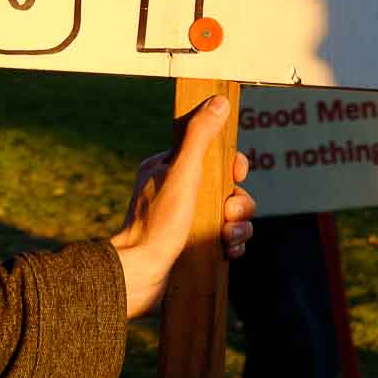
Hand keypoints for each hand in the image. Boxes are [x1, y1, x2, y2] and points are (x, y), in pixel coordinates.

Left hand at [108, 95, 256, 319]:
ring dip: (239, 226)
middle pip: (226, 187)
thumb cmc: (158, 223)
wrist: (139, 276)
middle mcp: (175, 191)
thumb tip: (219, 102)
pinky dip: (232, 244)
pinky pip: (225, 239)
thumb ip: (200, 136)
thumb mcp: (182, 172)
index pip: (210, 154)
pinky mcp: (191, 245)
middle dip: (238, 201)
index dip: (231, 164)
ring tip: (228, 237)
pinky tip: (228, 251)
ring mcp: (184, 220)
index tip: (237, 172)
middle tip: (229, 214)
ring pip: (229, 215)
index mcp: (167, 168)